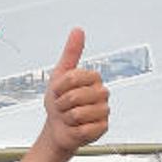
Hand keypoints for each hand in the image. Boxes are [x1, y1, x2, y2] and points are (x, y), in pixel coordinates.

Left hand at [42, 28, 108, 155]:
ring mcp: (104, 112)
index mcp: (93, 78)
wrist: (57, 127)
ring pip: (78, 114)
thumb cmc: (59, 101)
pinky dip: (73, 130)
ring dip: (66, 118)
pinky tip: (75, 128)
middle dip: (61, 104)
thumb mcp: (60, 74)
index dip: (59, 87)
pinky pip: (84, 129)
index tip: (58, 91)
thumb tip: (78, 30)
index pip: (72, 78)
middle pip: (75, 96)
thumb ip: (71, 52)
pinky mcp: (103, 129)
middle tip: (63, 106)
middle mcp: (102, 93)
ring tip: (69, 117)